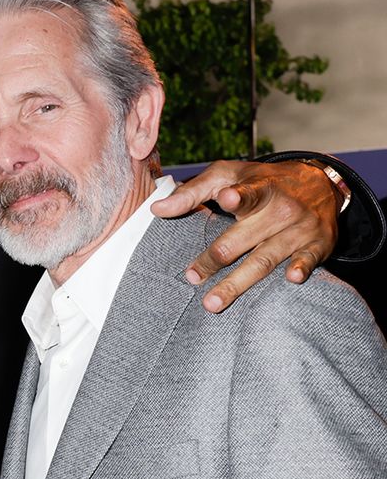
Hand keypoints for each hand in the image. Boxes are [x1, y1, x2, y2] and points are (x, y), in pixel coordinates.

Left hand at [151, 160, 338, 312]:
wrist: (321, 183)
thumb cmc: (263, 181)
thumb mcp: (229, 175)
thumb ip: (193, 192)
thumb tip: (157, 210)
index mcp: (259, 188)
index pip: (248, 192)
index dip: (237, 197)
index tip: (225, 200)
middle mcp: (281, 209)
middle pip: (244, 238)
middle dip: (216, 258)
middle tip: (192, 278)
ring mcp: (300, 228)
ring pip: (265, 258)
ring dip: (240, 282)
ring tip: (213, 303)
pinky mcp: (318, 245)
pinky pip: (309, 260)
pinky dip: (302, 268)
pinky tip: (292, 280)